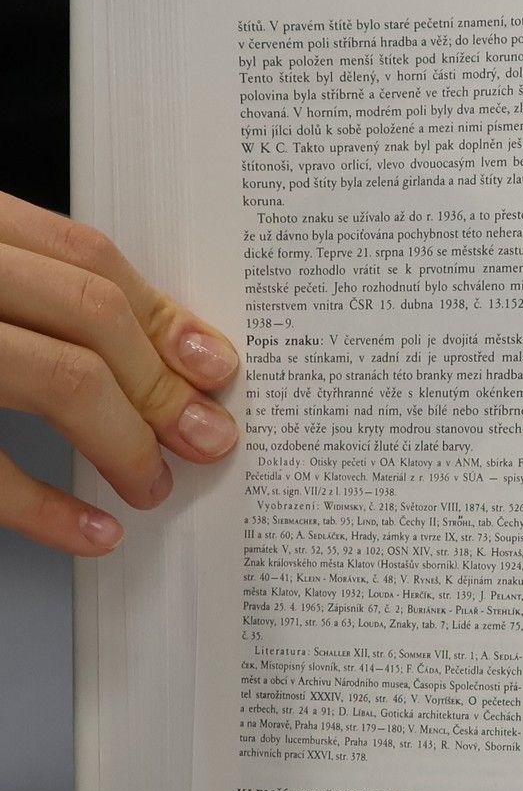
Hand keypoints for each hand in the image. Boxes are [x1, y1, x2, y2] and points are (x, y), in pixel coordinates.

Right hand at [0, 190, 239, 555]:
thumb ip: (36, 295)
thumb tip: (159, 355)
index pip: (87, 258)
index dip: (164, 317)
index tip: (217, 368)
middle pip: (92, 314)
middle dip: (164, 385)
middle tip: (206, 439)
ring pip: (62, 377)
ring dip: (126, 441)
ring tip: (150, 485)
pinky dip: (46, 510)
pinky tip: (90, 532)